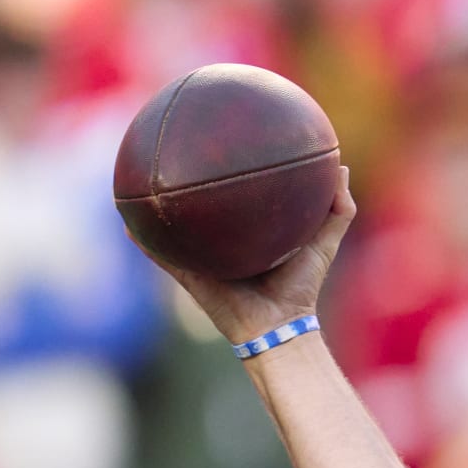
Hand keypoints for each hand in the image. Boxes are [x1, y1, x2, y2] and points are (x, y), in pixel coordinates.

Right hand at [131, 167, 356, 345]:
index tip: (228, 143)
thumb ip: (338, 209)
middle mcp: (222, 241)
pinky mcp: (189, 273)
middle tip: (179, 147)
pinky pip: (161, 254)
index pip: (238, 196)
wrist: (279, 324)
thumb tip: (340, 168)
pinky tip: (127, 220)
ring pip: (174, 227)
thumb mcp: (324, 242)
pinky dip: (143, 240)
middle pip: (202, 207)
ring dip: (157, 207)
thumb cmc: (302, 286)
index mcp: (249, 231)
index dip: (231, 173)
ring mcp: (202, 256)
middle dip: (189, 181)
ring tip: (140, 178)